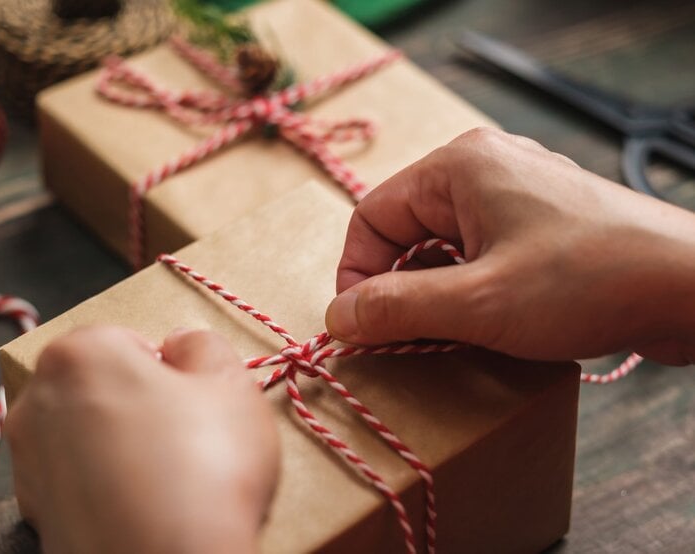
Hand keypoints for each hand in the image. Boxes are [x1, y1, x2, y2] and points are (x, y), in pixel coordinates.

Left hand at [7, 326, 278, 553]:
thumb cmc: (205, 466)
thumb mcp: (230, 383)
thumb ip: (203, 345)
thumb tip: (181, 346)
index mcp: (79, 355)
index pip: (129, 340)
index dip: (169, 367)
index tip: (192, 397)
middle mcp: (38, 404)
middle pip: (103, 385)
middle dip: (142, 401)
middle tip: (188, 432)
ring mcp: (32, 464)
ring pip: (91, 434)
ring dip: (126, 443)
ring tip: (174, 474)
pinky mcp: (39, 516)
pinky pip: (83, 482)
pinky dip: (111, 486)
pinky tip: (150, 504)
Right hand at [326, 127, 694, 364]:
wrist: (690, 286)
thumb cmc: (587, 281)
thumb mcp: (477, 302)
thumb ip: (396, 308)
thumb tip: (337, 317)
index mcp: (457, 167)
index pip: (372, 216)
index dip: (357, 274)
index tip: (358, 325)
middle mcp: (483, 168)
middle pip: (406, 229)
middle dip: (397, 285)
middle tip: (400, 336)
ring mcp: (515, 193)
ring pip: (442, 244)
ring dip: (432, 291)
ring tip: (443, 333)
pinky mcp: (539, 222)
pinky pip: (478, 251)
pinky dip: (466, 287)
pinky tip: (481, 320)